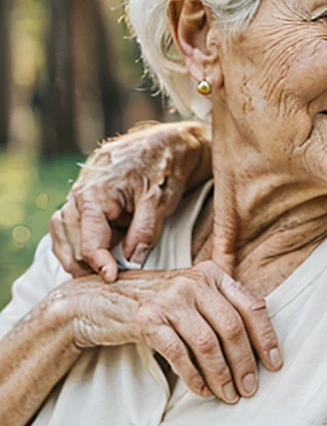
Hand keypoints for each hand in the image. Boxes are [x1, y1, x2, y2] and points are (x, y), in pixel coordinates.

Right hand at [50, 121, 210, 281]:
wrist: (163, 145)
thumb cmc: (162, 168)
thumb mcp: (159, 200)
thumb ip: (144, 231)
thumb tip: (130, 261)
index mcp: (95, 194)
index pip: (89, 242)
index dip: (100, 265)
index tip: (112, 279)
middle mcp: (79, 195)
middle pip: (70, 244)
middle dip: (86, 266)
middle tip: (108, 280)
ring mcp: (78, 198)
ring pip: (63, 237)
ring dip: (76, 258)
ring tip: (98, 272)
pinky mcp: (84, 202)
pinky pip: (69, 229)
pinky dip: (78, 245)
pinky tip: (96, 257)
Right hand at [60, 259, 281, 401]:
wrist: (100, 301)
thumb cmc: (155, 303)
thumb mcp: (190, 295)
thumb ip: (219, 307)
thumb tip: (257, 344)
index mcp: (211, 274)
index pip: (250, 305)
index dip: (266, 337)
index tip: (275, 364)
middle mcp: (193, 281)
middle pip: (232, 327)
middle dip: (245, 363)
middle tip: (249, 389)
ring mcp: (170, 299)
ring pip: (208, 343)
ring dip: (222, 375)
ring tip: (228, 395)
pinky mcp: (148, 320)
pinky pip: (179, 353)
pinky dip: (194, 376)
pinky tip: (201, 390)